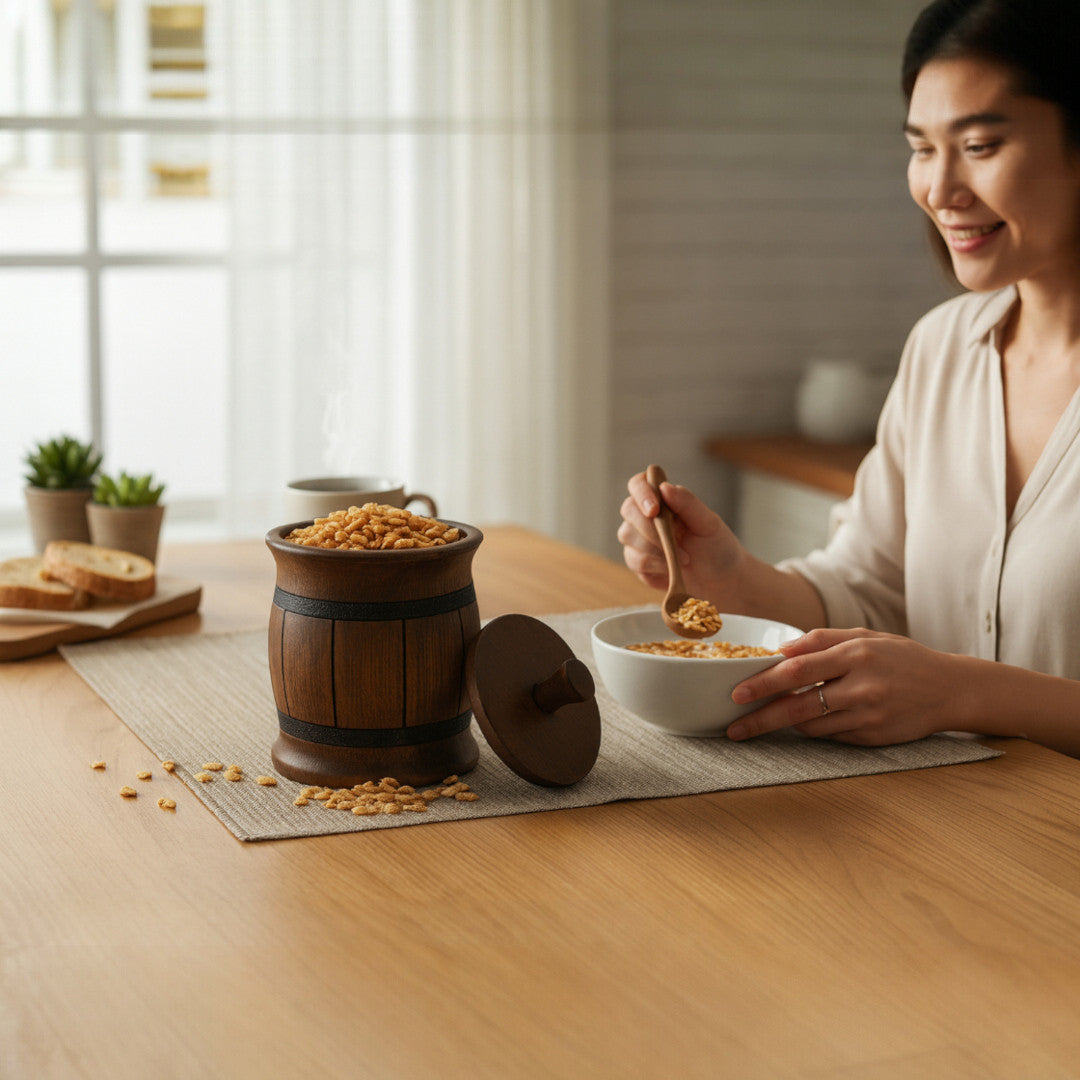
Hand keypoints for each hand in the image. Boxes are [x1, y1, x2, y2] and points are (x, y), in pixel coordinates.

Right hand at [617, 470, 744, 598]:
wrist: (718, 579)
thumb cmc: (715, 546)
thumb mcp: (708, 523)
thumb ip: (688, 503)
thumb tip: (664, 487)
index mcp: (663, 498)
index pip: (639, 484)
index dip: (642, 493)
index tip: (654, 510)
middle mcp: (645, 514)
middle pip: (629, 509)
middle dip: (649, 528)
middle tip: (676, 540)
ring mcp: (637, 537)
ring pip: (627, 535)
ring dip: (655, 548)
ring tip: (684, 558)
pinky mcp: (636, 561)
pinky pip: (633, 560)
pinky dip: (655, 565)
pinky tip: (671, 568)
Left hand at [726, 628, 961, 744]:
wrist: (950, 689)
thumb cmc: (901, 658)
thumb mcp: (864, 636)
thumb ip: (820, 640)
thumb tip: (780, 651)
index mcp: (856, 654)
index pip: (798, 670)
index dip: (764, 683)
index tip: (737, 692)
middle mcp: (861, 687)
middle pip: (798, 707)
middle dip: (761, 718)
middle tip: (734, 727)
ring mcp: (868, 717)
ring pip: (812, 726)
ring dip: (785, 725)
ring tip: (764, 721)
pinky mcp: (873, 739)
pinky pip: (831, 737)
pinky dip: (814, 730)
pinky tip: (807, 723)